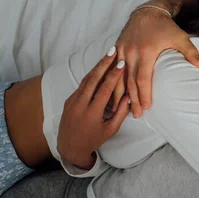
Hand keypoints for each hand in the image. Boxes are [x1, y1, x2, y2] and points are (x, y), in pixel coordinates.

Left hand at [57, 47, 130, 169]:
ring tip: (107, 55)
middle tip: (113, 50)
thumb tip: (129, 96)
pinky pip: (82, 85)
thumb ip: (121, 113)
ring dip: (97, 66)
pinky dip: (91, 75)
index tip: (122, 64)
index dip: (114, 75)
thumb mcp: (111, 129)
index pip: (104, 89)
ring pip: (86, 79)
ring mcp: (72, 101)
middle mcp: (80, 105)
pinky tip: (99, 68)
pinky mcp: (69, 100)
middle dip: (104, 63)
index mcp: (92, 113)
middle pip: (93, 79)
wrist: (69, 147)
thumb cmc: (94, 139)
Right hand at [113, 1, 198, 117]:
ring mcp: (122, 51)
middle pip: (130, 82)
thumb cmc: (165, 26)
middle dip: (133, 100)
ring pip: (118, 77)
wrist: (148, 12)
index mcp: (146, 52)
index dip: (144, 94)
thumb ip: (190, 52)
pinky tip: (113, 93)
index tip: (147, 107)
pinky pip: (114, 69)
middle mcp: (131, 52)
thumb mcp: (180, 37)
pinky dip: (113, 82)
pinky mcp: (117, 49)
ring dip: (120, 94)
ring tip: (122, 109)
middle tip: (136, 115)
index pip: (143, 78)